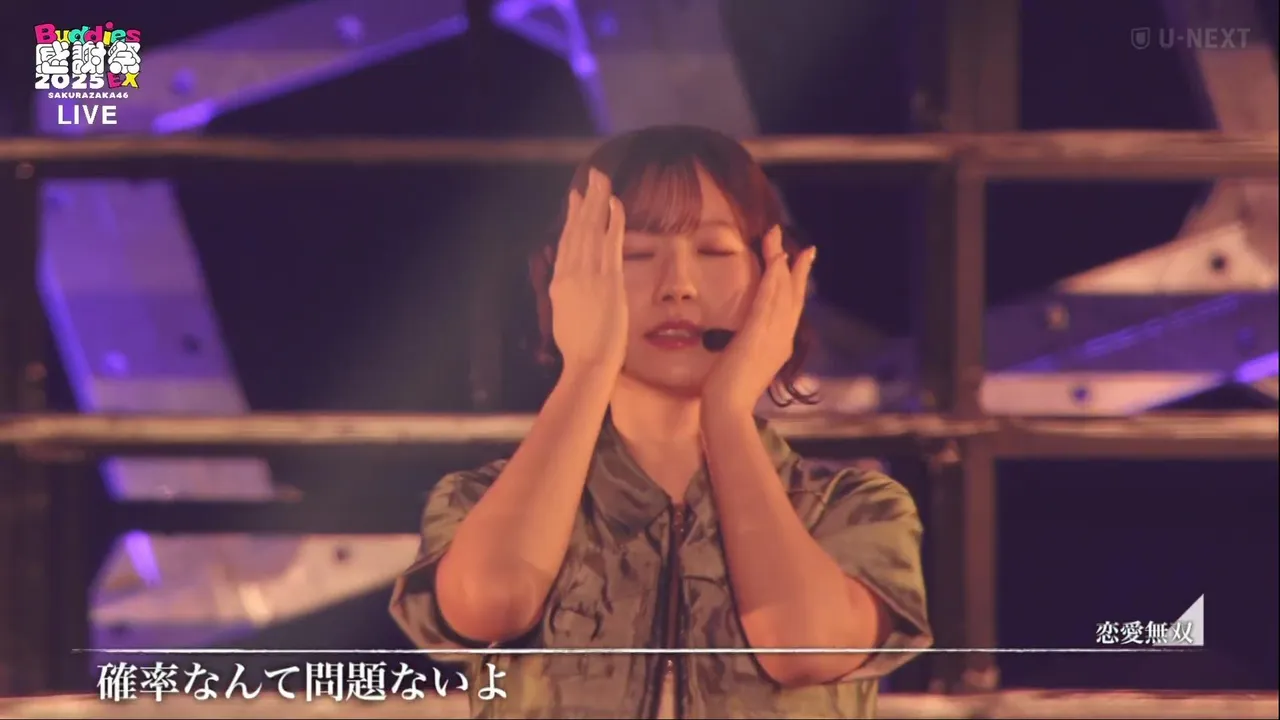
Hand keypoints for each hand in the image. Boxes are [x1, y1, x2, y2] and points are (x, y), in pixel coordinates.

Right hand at [549, 169, 628, 377]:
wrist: (588, 363)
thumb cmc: (580, 349)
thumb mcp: (565, 317)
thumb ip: (567, 297)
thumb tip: (568, 289)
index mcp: (559, 283)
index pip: (566, 242)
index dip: (571, 218)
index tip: (575, 198)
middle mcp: (570, 273)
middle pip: (577, 228)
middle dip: (584, 200)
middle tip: (590, 177)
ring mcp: (588, 274)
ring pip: (591, 228)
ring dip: (597, 201)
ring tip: (601, 179)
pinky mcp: (607, 279)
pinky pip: (610, 241)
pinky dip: (612, 219)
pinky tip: (615, 202)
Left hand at [702, 226, 815, 414]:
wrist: (728, 408)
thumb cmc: (732, 392)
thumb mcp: (749, 364)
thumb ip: (755, 347)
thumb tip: (752, 335)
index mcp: (781, 344)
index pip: (793, 308)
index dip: (799, 284)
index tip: (802, 262)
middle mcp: (782, 336)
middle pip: (793, 296)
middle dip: (797, 268)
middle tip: (804, 246)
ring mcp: (772, 335)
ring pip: (782, 292)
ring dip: (782, 264)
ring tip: (782, 241)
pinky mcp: (757, 333)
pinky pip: (767, 300)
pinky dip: (773, 279)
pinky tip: (776, 261)